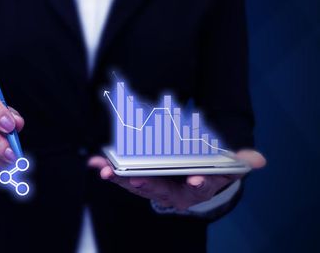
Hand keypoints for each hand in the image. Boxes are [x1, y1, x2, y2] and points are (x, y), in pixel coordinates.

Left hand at [88, 150, 266, 210]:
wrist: (191, 184)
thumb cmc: (208, 172)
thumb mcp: (226, 169)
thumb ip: (239, 162)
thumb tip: (259, 160)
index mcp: (195, 189)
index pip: (197, 188)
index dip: (197, 183)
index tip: (195, 180)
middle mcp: (173, 192)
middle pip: (159, 188)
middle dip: (146, 183)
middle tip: (134, 178)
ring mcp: (153, 187)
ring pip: (135, 183)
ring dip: (119, 177)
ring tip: (105, 170)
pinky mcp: (138, 181)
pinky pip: (122, 176)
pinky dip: (109, 169)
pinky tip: (94, 163)